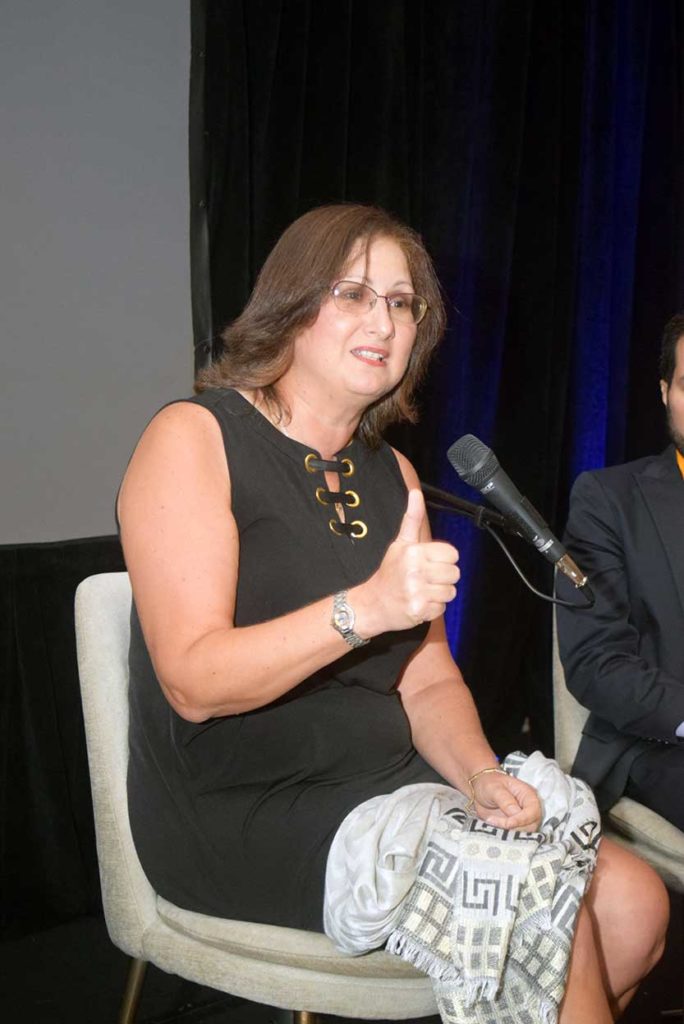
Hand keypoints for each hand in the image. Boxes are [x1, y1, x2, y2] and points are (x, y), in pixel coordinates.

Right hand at [354, 489, 459, 635]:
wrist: (371, 603)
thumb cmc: (389, 572)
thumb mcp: (400, 543)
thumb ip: (412, 519)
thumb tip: (416, 493)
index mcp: (414, 552)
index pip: (452, 554)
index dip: (444, 559)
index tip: (430, 563)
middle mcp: (415, 571)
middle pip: (454, 573)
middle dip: (443, 578)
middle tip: (426, 578)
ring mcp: (417, 592)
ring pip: (450, 592)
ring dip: (439, 594)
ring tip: (422, 591)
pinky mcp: (419, 610)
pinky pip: (442, 608)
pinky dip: (432, 608)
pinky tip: (419, 602)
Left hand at [471, 772, 541, 831]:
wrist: (481, 788)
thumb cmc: (489, 783)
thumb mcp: (495, 788)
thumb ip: (505, 800)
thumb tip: (515, 814)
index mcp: (528, 795)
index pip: (533, 812)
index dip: (521, 820)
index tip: (507, 823)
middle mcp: (529, 809)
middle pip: (531, 826)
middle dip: (514, 828)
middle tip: (495, 823)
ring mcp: (523, 820)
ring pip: (524, 834)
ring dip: (508, 833)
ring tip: (493, 825)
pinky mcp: (514, 828)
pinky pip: (514, 837)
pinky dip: (505, 836)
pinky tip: (494, 830)